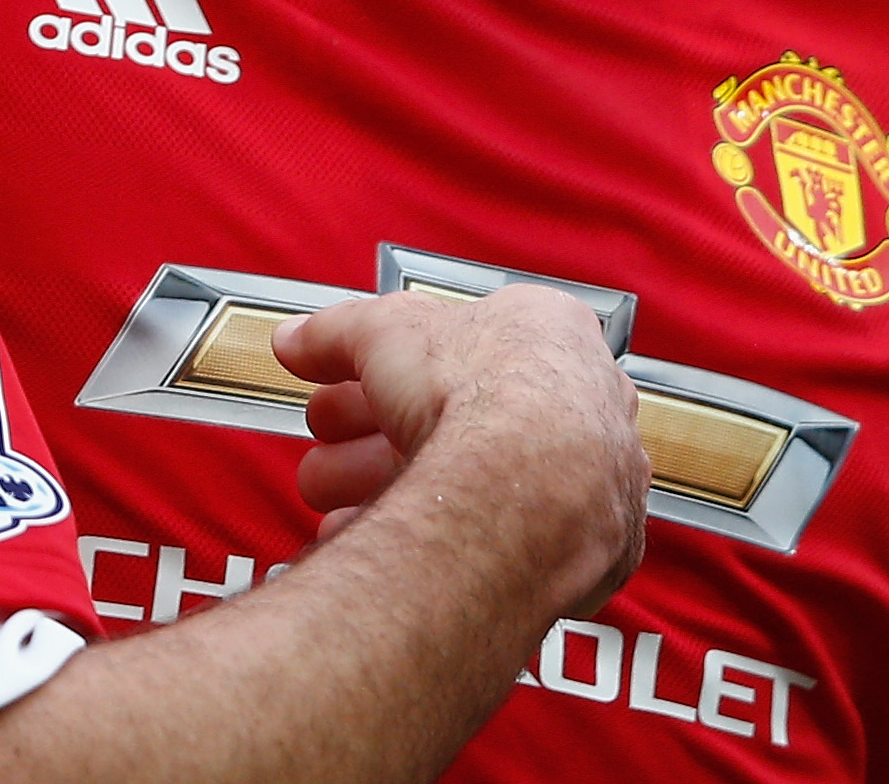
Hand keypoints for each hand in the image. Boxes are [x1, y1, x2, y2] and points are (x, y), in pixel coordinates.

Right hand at [276, 285, 647, 615]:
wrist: (533, 487)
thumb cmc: (486, 392)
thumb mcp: (382, 332)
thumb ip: (334, 333)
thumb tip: (296, 339)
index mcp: (551, 337)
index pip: (460, 353)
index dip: (387, 375)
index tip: (346, 392)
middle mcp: (584, 408)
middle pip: (461, 425)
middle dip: (376, 442)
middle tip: (327, 456)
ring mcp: (591, 485)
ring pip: (479, 490)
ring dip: (393, 496)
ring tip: (333, 509)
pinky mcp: (588, 555)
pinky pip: (505, 545)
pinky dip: (439, 546)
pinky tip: (384, 547)